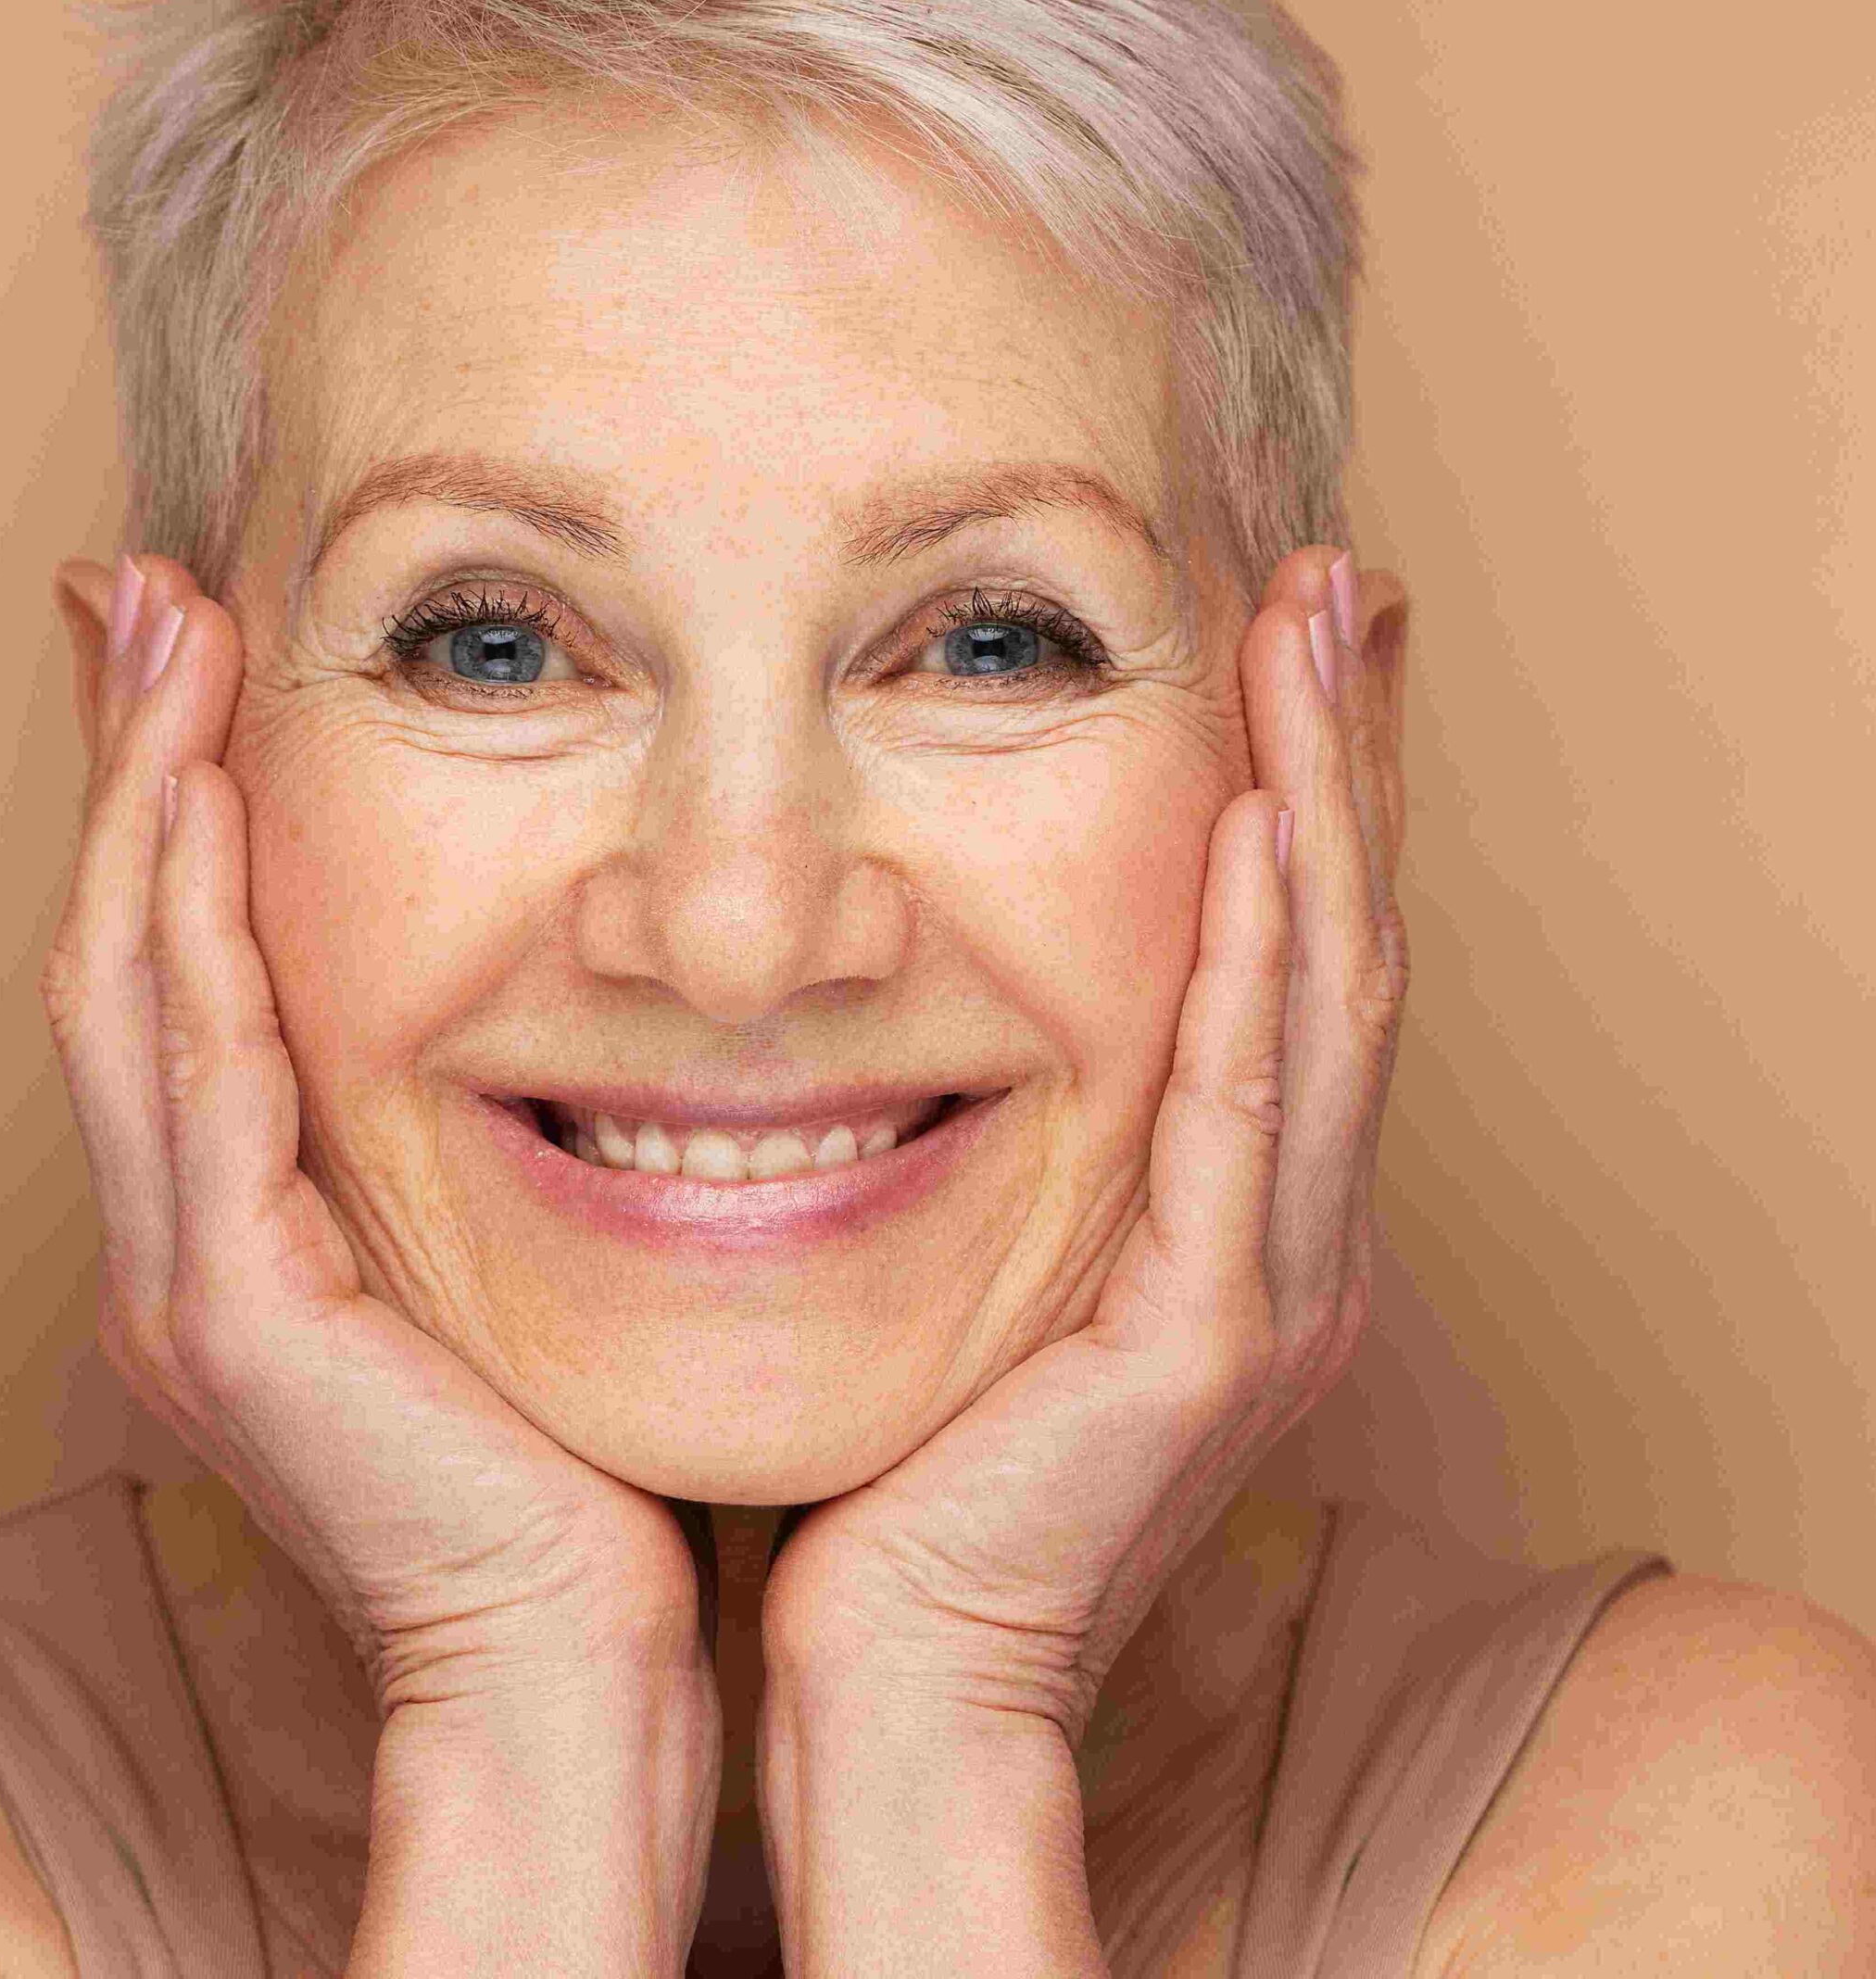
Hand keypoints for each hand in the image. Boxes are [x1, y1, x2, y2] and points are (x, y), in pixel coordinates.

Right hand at [41, 553, 717, 1971]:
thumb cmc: (562, 1445)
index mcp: (233, 1216)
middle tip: (144, 588)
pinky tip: (215, 812)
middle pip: (116, 945)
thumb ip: (463, 1117)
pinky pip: (198, 1091)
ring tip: (165, 640)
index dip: (168, 798)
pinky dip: (195, 939)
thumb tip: (539, 972)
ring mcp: (181, 1281)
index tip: (196, 645)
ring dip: (141, 804)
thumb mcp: (492, 1235)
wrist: (565, 1652)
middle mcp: (176, 1236)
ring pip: (125, 990)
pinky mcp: (226, 1321)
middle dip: (128, 758)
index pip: (176, 962)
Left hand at [760, 542, 1408, 1738]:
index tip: (1280, 632)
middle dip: (1343, 752)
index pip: (1287, 953)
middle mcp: (1282, 1232)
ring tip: (1319, 634)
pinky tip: (1260, 834)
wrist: (903, 1669)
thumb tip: (918, 972)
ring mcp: (1266, 1287)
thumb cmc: (911, 1455)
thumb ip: (1005, 1118)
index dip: (1303, 787)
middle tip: (1339, 577)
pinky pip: (1246, 1120)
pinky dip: (1260, 969)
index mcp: (1230, 1207)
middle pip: (1339, 941)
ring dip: (1325, 806)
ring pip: (1326, 998)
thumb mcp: (980, 1241)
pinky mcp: (1208, 1341)